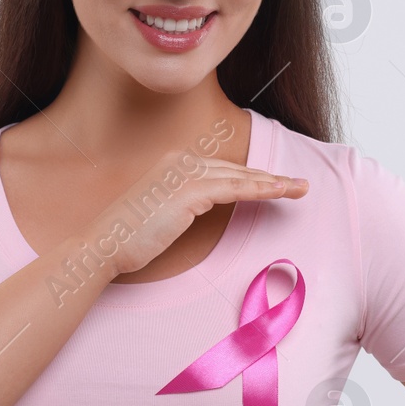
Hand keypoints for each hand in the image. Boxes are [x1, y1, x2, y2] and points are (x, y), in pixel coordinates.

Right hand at [94, 150, 308, 276]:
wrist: (104, 245)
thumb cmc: (128, 237)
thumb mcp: (160, 214)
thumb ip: (182, 204)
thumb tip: (200, 207)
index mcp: (173, 163)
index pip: (221, 168)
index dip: (251, 176)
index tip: (275, 183)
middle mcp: (180, 161)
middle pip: (235, 168)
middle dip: (269, 176)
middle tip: (299, 183)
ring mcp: (185, 172)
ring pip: (240, 176)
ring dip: (273, 182)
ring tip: (299, 188)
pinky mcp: (191, 190)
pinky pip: (235, 188)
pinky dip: (261, 189)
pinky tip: (280, 193)